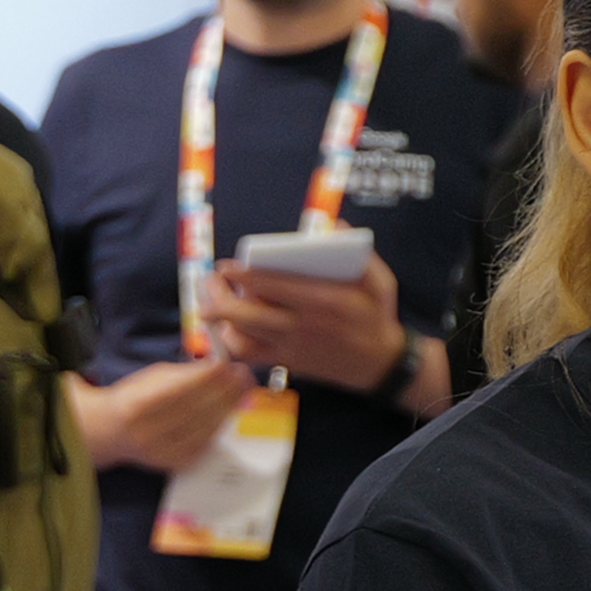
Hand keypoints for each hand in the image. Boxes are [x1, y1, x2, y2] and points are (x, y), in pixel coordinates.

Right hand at [74, 357, 255, 472]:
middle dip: (225, 391)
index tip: (228, 366)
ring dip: (228, 408)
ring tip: (242, 391)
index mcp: (137, 406)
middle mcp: (147, 432)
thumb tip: (219, 368)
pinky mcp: (172, 464)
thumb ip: (184, 374)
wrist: (112, 432)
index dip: (208, 378)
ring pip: (203, 428)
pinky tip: (228, 412)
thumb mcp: (153, 378)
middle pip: (196, 410)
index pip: (180, 390)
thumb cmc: (135, 399)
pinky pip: (203, 444)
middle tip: (244, 377)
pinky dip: (218, 426)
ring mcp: (160, 452)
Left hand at [206, 252, 405, 392]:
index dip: (244, 275)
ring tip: (212, 300)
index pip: (274, 286)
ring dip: (221, 317)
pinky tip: (228, 326)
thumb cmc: (376, 317)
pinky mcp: (287, 362)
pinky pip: (249, 354)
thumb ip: (360, 254)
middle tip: (210, 281)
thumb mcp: (380, 281)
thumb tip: (335, 225)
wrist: (379, 365)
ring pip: (244, 333)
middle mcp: (303, 325)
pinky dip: (232, 341)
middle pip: (248, 313)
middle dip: (220, 297)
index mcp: (324, 300)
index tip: (226, 266)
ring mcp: (292, 346)